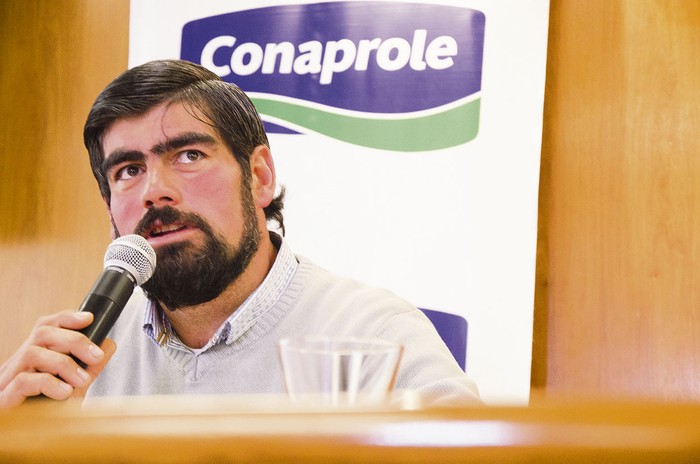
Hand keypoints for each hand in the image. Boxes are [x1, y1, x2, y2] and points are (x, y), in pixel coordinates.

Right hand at [0, 310, 115, 407]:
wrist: (29, 440)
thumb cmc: (45, 412)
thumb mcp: (73, 386)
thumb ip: (89, 366)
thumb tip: (108, 344)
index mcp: (34, 357)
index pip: (45, 326)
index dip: (66, 318)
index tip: (88, 318)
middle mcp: (19, 363)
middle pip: (42, 334)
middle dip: (74, 340)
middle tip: (96, 356)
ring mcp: (8, 379)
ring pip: (32, 353)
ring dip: (63, 363)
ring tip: (82, 380)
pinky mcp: (5, 399)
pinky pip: (23, 381)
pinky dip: (49, 383)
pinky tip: (64, 393)